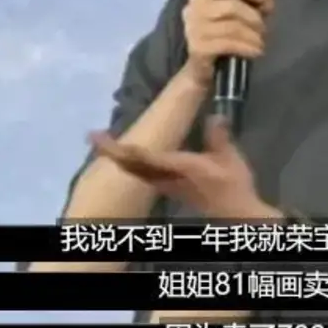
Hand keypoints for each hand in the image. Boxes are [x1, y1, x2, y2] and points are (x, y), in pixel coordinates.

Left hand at [91, 116, 272, 219]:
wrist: (233, 212)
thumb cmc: (231, 186)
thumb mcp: (229, 158)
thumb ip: (218, 136)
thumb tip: (215, 115)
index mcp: (176, 167)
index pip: (141, 156)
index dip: (119, 147)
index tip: (101, 136)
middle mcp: (164, 177)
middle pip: (130, 165)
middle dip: (111, 151)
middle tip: (93, 136)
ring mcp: (163, 184)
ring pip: (133, 170)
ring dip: (119, 157)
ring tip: (104, 142)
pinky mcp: (166, 186)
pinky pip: (140, 173)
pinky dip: (129, 162)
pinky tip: (126, 155)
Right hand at [180, 0, 272, 86]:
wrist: (202, 69)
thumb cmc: (222, 36)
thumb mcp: (234, 14)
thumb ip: (248, 2)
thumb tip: (266, 2)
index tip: (266, 2)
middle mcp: (193, 8)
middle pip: (232, 5)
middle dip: (254, 17)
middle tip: (263, 29)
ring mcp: (193, 28)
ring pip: (232, 26)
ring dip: (252, 35)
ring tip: (260, 42)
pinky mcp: (197, 48)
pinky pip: (228, 44)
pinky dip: (247, 47)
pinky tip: (256, 51)